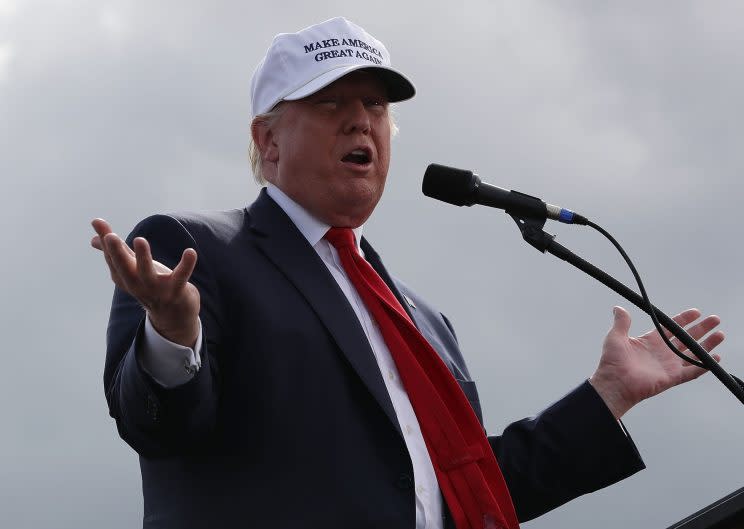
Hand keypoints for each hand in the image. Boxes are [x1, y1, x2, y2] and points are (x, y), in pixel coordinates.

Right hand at [91, 218, 200, 347]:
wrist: (173, 315)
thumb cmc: (150, 285)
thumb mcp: (132, 268)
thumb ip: (116, 252)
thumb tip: (93, 239)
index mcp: (125, 277)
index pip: (112, 259)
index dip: (106, 243)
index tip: (98, 222)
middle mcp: (137, 285)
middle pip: (123, 269)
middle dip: (116, 253)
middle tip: (110, 236)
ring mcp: (156, 290)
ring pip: (147, 274)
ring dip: (143, 258)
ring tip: (139, 240)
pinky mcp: (176, 291)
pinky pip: (181, 277)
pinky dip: (186, 265)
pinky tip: (191, 252)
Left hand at [589, 306, 723, 418]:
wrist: (614, 383)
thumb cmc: (612, 362)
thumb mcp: (615, 337)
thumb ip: (621, 322)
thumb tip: (618, 308)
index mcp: (651, 341)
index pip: (672, 327)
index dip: (684, 319)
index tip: (696, 312)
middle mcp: (662, 352)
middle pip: (686, 338)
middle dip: (701, 329)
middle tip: (714, 320)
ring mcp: (669, 365)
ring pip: (693, 353)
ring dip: (707, 344)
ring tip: (720, 334)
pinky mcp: (673, 377)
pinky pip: (693, 371)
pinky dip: (704, 365)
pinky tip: (715, 357)